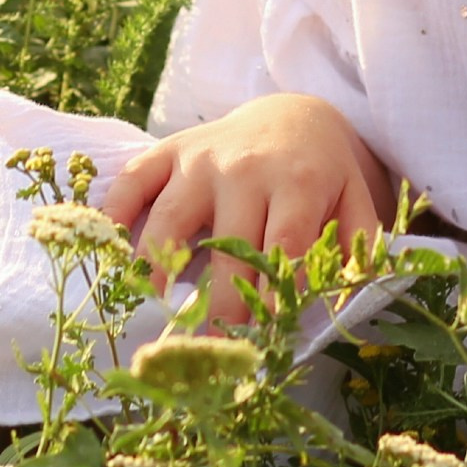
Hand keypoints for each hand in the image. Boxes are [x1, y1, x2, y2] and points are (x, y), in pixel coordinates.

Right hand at [98, 93, 395, 325]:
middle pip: (228, 245)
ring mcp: (201, 158)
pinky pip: (133, 180)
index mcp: (298, 181)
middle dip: (219, 303)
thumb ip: (359, 249)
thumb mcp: (355, 202)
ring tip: (155, 310)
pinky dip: (114, 213)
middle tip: (210, 352)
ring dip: (159, 266)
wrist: (291, 114)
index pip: (284, 246)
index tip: (264, 340)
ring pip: (171, 217)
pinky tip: (107, 252)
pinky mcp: (168, 150)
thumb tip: (344, 301)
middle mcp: (246, 168)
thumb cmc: (323, 174)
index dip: (273, 295)